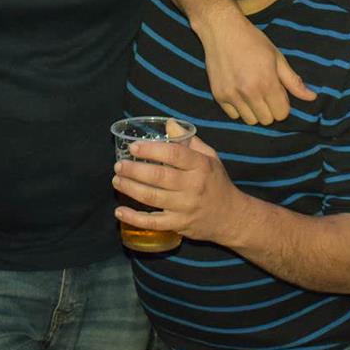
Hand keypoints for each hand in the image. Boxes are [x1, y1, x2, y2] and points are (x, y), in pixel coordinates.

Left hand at [113, 137, 249, 246]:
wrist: (231, 217)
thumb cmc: (217, 183)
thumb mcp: (210, 157)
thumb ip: (189, 141)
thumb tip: (169, 124)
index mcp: (201, 166)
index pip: (175, 154)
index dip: (152, 149)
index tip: (134, 147)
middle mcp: (193, 186)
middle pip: (159, 176)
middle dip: (135, 170)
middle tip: (119, 165)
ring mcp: (185, 207)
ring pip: (152, 197)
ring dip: (130, 188)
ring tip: (117, 180)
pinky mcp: (179, 225)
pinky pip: (153, 222)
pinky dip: (134, 218)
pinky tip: (120, 211)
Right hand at [195, 0, 313, 124]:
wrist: (222, 30)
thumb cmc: (253, 41)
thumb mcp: (277, 58)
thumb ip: (293, 81)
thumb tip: (312, 97)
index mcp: (267, 83)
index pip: (281, 114)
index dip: (283, 105)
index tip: (278, 93)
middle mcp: (249, 92)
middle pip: (267, 120)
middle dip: (270, 109)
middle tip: (265, 92)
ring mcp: (231, 95)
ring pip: (250, 120)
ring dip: (254, 111)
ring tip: (252, 93)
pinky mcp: (218, 95)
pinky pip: (233, 115)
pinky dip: (239, 108)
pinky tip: (239, 92)